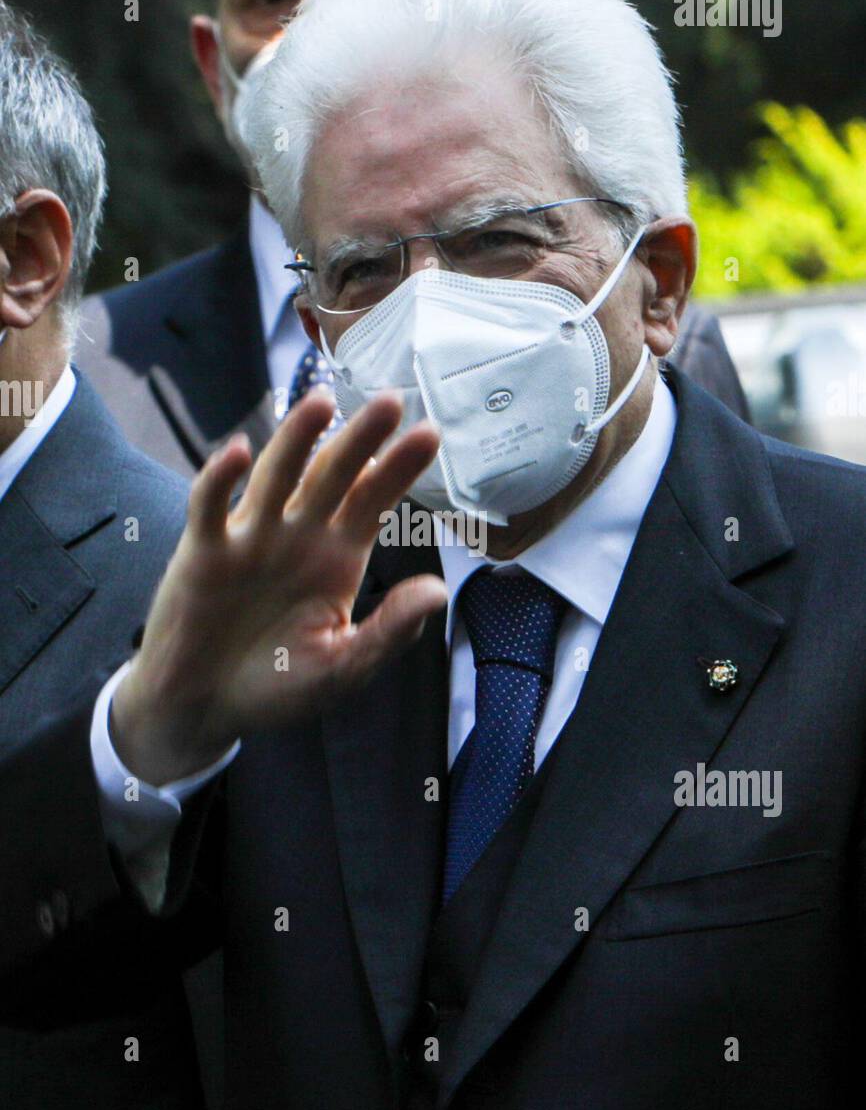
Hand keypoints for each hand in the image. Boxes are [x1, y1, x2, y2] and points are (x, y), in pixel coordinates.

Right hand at [112, 390, 446, 783]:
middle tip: (390, 400)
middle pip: (333, 475)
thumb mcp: (343, 668)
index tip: (430, 433)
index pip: (374, 499)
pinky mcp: (203, 552)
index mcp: (338, 557)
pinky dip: (220, 478)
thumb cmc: (275, 686)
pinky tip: (240, 453)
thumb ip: (389, 630)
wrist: (204, 709)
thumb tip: (438, 591)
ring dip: (296, 439)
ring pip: (276, 476)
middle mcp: (298, 535)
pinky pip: (210, 507)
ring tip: (321, 402)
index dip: (398, 467)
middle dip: (360, 439)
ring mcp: (251, 538)